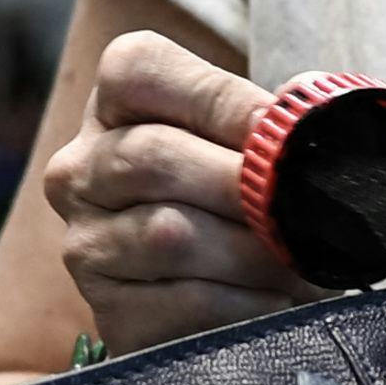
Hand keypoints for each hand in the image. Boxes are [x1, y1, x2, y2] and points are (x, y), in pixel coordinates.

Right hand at [33, 31, 304, 353]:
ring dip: (253, 252)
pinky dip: (246, 303)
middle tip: (304, 204)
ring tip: (302, 259)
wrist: (228, 290)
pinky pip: (183, 302)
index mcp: (115, 102)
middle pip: (152, 157)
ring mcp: (87, 243)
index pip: (141, 72)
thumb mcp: (254, 138)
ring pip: (167, 235)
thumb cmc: (246, 193)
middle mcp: (81, 168)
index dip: (221, 101)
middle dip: (241, 183)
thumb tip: (304, 115)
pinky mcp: (110, 312)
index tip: (285, 132)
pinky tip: (276, 301)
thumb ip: (279, 116)